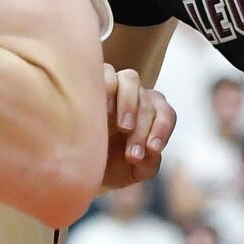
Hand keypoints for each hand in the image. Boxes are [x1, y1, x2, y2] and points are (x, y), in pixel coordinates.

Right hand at [102, 65, 174, 189]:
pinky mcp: (92, 79)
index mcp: (151, 114)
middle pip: (148, 102)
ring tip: (123, 128)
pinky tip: (101, 112)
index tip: (152, 150)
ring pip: (131, 79)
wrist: (78, 168)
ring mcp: (114, 84)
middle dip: (143, 130)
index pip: (165, 114)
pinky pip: (105, 72)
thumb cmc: (111, 167)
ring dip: (129, 103)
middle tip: (133, 155)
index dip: (162, 130)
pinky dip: (107, 88)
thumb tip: (152, 153)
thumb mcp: (134, 171)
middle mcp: (135, 96)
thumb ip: (149, 164)